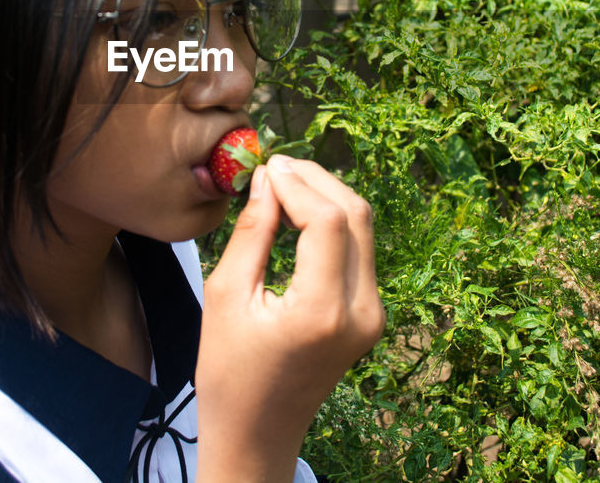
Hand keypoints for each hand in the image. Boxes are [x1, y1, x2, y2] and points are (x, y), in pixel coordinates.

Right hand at [196, 156, 384, 482]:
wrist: (258, 433)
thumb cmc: (229, 374)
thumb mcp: (226, 297)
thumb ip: (251, 233)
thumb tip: (266, 179)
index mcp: (322, 312)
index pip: (327, 220)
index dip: (297, 184)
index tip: (265, 167)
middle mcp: (361, 311)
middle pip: (356, 215)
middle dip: (317, 180)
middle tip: (276, 166)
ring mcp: (373, 315)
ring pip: (363, 228)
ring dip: (327, 197)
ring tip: (282, 185)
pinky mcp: (371, 315)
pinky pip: (359, 251)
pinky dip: (332, 223)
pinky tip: (297, 215)